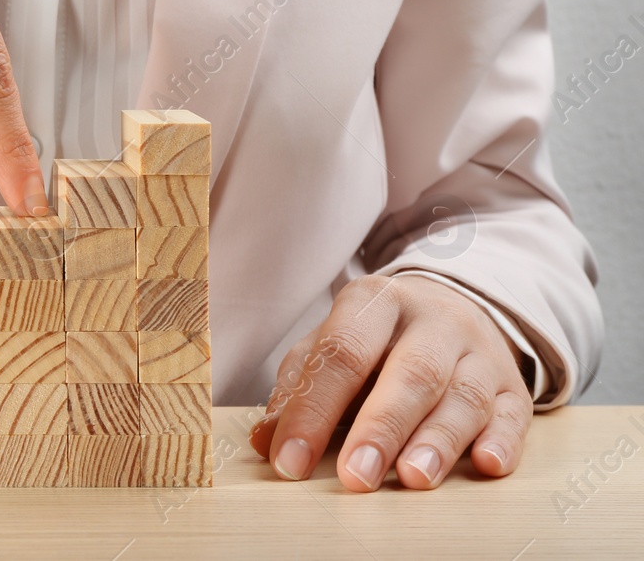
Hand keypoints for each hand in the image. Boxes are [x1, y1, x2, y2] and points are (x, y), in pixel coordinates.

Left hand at [249, 274, 532, 490]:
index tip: (290, 462)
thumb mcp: (331, 345)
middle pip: (410, 372)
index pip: (341, 352)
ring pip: (463, 395)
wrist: (453, 307)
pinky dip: (503, 441)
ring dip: (438, 440)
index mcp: (374, 303)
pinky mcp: (514, 385)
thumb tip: (265, 441)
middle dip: (381, 428)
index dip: (313, 409)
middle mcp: (432, 320)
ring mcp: (478, 351)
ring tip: (413, 478)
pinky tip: (487, 465)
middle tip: (355, 477)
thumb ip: (299, 387)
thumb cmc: (377, 339)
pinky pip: (516, 413)